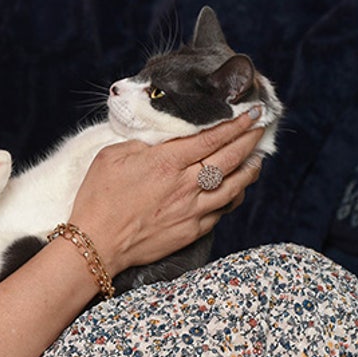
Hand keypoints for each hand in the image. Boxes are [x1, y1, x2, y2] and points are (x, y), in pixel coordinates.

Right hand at [67, 109, 265, 275]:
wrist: (96, 244)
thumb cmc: (98, 198)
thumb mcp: (112, 156)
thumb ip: (142, 143)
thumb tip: (162, 140)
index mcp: (166, 162)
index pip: (211, 138)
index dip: (235, 124)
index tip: (250, 112)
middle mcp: (185, 185)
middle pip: (230, 158)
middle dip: (250, 139)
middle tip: (261, 126)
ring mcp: (192, 211)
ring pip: (235, 187)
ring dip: (250, 169)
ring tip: (257, 157)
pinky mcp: (192, 231)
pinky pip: (222, 211)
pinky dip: (234, 196)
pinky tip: (236, 189)